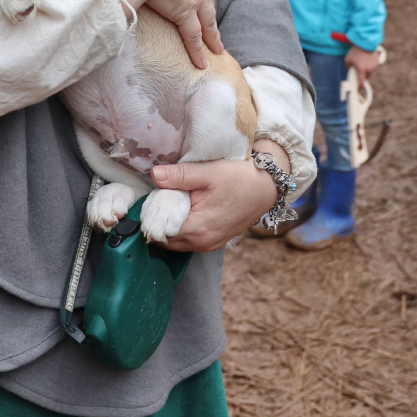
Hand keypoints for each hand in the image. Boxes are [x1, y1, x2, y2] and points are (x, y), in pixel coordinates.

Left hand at [150, 140, 289, 250]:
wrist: (268, 186)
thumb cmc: (240, 177)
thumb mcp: (208, 172)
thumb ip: (179, 175)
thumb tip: (154, 175)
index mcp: (198, 229)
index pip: (159, 231)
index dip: (150, 215)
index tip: (148, 198)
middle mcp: (202, 243)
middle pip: (166, 239)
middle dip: (157, 220)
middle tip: (156, 197)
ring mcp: (210, 244)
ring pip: (176, 240)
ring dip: (169, 224)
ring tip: (169, 200)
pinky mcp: (215, 241)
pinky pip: (188, 239)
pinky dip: (181, 226)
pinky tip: (182, 208)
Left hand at [345, 45, 380, 88]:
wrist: (364, 42)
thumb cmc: (355, 51)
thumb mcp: (348, 59)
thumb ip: (349, 67)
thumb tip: (351, 71)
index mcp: (361, 69)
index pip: (361, 81)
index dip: (360, 86)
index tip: (359, 88)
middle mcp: (369, 69)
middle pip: (366, 76)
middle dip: (363, 75)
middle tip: (359, 70)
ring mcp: (374, 65)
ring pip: (370, 71)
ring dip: (367, 69)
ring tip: (363, 61)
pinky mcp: (378, 62)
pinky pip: (373, 66)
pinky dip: (371, 64)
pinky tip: (367, 59)